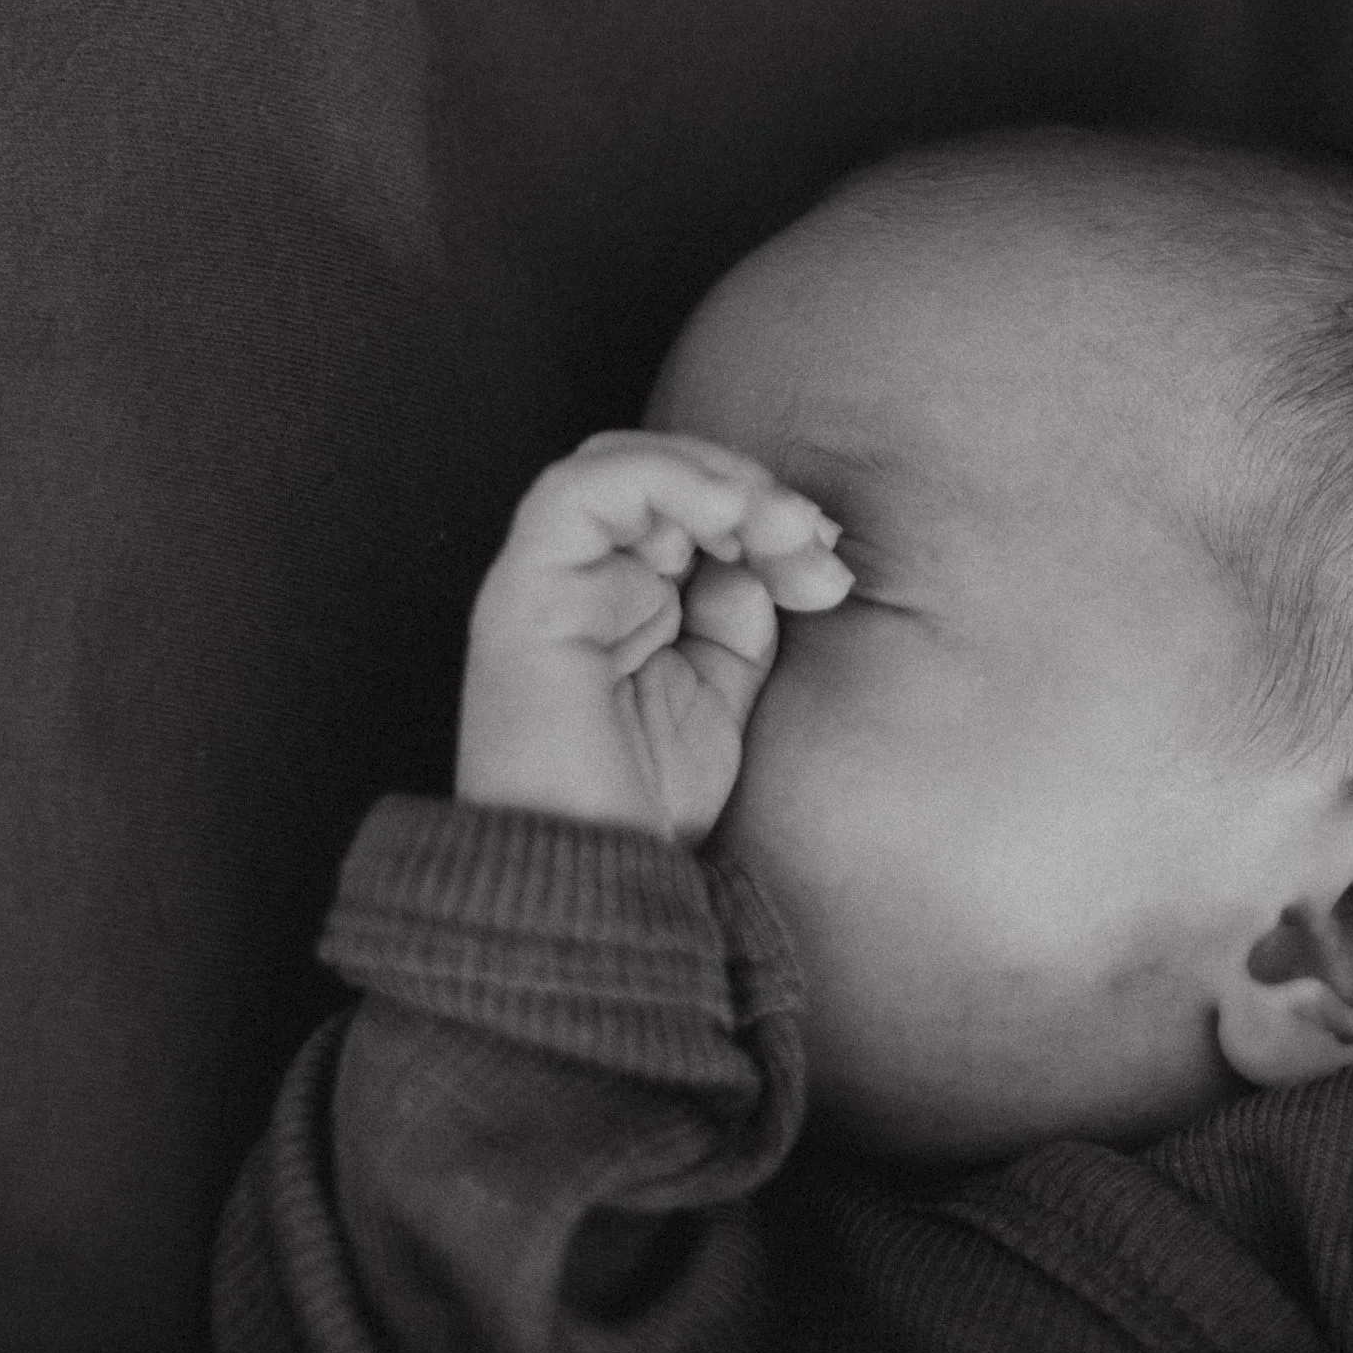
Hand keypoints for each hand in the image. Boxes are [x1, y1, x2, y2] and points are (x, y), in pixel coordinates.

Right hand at [455, 431, 850, 844]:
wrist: (590, 887)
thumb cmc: (645, 809)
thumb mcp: (720, 698)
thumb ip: (738, 622)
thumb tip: (763, 558)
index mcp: (624, 604)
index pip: (687, 510)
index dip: (765, 515)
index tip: (828, 564)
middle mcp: (581, 582)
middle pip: (659, 476)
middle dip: (750, 491)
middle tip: (813, 541)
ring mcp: (548, 582)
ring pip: (620, 465)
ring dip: (716, 480)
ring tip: (777, 527)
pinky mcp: (524, 590)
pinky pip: (580, 491)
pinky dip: (662, 480)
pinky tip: (729, 515)